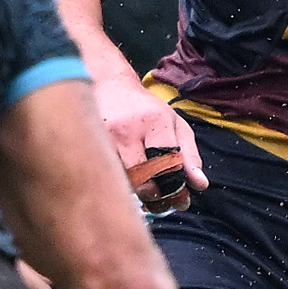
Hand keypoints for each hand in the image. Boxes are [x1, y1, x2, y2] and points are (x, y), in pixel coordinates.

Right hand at [97, 77, 202, 206]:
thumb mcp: (175, 125)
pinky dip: (117, 185)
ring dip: (134, 193)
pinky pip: (104, 176)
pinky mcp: (87, 147)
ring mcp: (103, 140)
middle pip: (142, 178)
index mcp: (154, 123)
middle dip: (154, 196)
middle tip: (160, 201)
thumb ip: (190, 155)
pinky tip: (124, 182)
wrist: (108, 87)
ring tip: (143, 193)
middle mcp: (127, 131)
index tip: (178, 197)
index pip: (167, 164)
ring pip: (121, 181)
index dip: (174, 186)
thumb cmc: (146, 110)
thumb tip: (200, 184)